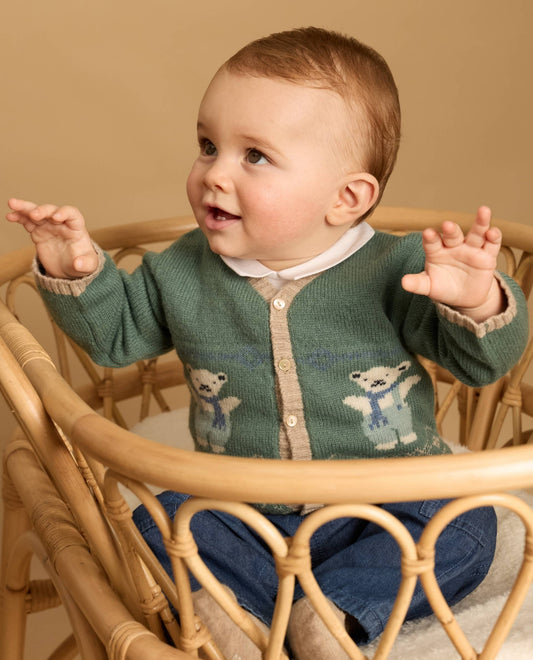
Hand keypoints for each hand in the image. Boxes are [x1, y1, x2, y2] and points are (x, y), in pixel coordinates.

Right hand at [6, 198, 97, 278]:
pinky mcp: (38, 232)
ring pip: (36, 213)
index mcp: (76, 228)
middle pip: (51, 211)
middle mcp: (61, 223)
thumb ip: (86, 264)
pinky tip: (10, 216)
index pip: (72, 214)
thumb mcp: (89, 266)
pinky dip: (19, 217)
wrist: (70, 268)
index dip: (65, 213)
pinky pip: (27, 222)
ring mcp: (49, 226)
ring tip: (12, 203)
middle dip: (43, 211)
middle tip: (34, 215)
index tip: (56, 217)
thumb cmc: (83, 263)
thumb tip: (78, 264)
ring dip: (25, 208)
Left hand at [401, 206, 503, 321]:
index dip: (430, 238)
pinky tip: (493, 231)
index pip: (432, 243)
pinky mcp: (487, 256)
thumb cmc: (443, 287)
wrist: (465, 297)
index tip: (428, 233)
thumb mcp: (430, 286)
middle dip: (451, 230)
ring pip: (476, 233)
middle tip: (447, 225)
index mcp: (436, 251)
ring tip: (484, 210)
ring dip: (480, 222)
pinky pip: (491, 244)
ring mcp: (471, 249)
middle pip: (452, 235)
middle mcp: (453, 246)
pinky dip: (494, 237)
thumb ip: (418, 283)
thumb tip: (403, 282)